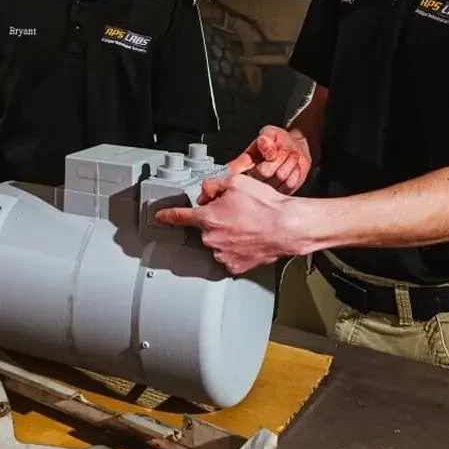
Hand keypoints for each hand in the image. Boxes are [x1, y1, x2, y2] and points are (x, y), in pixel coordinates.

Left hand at [154, 173, 301, 274]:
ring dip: (227, 234)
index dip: (168, 216)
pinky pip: (229, 255)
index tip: (161, 217)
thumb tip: (205, 194)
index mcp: (208, 217)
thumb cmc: (266, 205)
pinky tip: (248, 239)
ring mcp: (223, 254)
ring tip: (247, 226)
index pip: (180, 217)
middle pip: (205, 227)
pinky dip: (236, 248)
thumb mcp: (235, 182)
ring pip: (217, 242)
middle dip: (216, 219)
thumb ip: (213, 185)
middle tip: (237, 213)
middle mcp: (212, 238)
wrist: (288, 226)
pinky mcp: (235, 266)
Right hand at [226, 125, 310, 194]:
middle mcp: (253, 178)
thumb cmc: (278, 142)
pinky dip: (295, 171)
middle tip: (282, 150)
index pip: (232, 171)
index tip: (251, 164)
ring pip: (279, 177)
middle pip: (263, 172)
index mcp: (244, 163)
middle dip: (277, 157)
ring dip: (289, 162)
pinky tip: (292, 166)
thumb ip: (266, 138)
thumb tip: (267, 150)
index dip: (233, 172)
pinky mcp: (281, 193)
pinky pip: (290, 183)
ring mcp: (267, 188)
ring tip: (288, 155)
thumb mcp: (270, 133)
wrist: (295, 149)